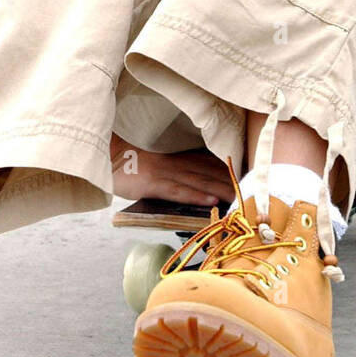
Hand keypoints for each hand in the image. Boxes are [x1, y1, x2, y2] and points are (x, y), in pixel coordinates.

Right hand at [111, 145, 235, 207]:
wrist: (102, 154)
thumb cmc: (124, 160)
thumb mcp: (150, 160)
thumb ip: (169, 166)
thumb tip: (190, 178)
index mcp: (174, 156)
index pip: (207, 163)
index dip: (227, 171)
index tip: (247, 178)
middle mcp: (174, 162)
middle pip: (209, 172)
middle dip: (231, 182)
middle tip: (253, 192)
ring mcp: (164, 172)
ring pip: (199, 182)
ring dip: (221, 191)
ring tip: (241, 199)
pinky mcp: (152, 183)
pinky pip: (178, 191)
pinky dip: (197, 197)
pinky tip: (212, 202)